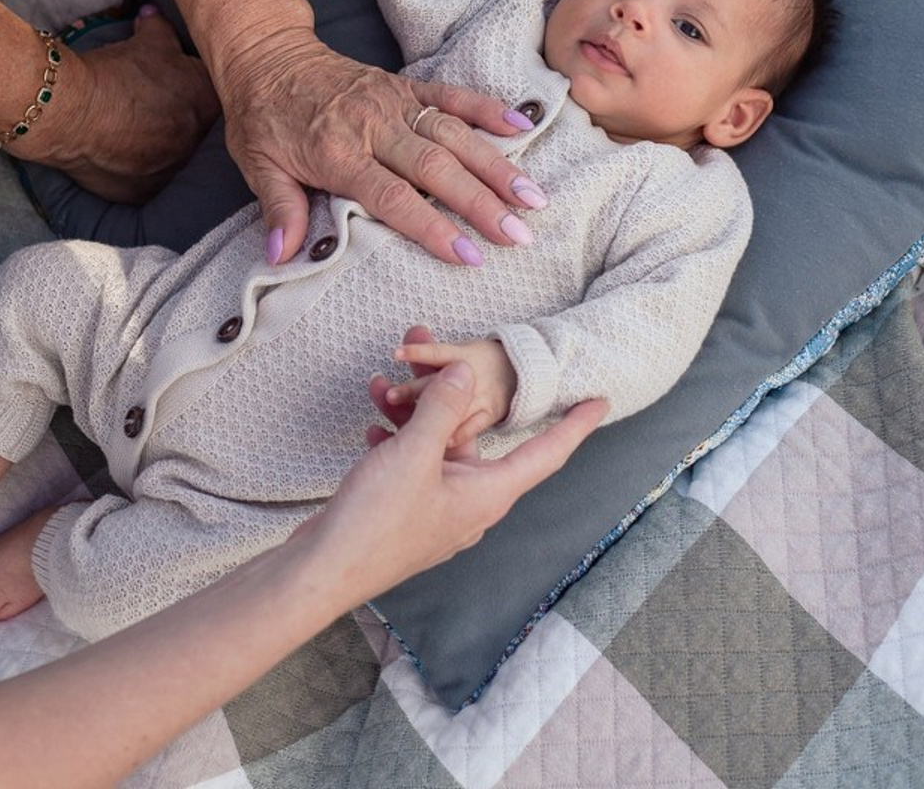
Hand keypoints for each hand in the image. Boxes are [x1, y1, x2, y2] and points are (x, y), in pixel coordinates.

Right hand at [22, 9, 219, 202]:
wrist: (70, 112)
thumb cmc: (112, 73)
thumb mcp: (145, 42)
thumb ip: (160, 29)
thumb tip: (154, 15)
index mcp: (206, 101)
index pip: (212, 92)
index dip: (192, 85)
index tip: (174, 82)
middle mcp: (198, 139)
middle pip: (196, 126)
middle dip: (178, 115)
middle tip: (152, 105)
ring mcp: (174, 169)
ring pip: (174, 154)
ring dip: (160, 143)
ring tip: (135, 129)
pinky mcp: (147, 191)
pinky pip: (150, 179)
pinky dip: (139, 167)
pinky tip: (122, 153)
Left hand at [216, 26, 547, 264]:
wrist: (265, 55)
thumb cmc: (263, 118)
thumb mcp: (258, 166)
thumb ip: (279, 210)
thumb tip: (281, 256)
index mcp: (338, 152)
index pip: (392, 196)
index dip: (431, 226)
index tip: (468, 254)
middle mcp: (373, 126)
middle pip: (435, 168)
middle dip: (481, 203)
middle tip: (519, 235)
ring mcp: (394, 102)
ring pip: (454, 134)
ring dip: (496, 166)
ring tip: (534, 197)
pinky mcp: (405, 85)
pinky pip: (452, 95)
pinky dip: (487, 110)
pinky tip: (521, 128)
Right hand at [303, 353, 606, 599]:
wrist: (323, 571)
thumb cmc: (377, 520)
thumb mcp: (414, 454)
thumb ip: (443, 408)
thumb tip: (466, 375)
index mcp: (487, 494)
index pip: (545, 453)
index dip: (574, 425)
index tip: (600, 401)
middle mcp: (470, 503)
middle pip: (474, 435)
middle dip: (450, 394)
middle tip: (432, 353)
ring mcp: (437, 508)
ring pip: (436, 445)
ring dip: (412, 413)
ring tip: (383, 384)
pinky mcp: (407, 511)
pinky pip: (412, 464)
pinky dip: (395, 439)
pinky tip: (371, 424)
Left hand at [385, 326, 516, 445]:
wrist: (523, 370)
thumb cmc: (480, 362)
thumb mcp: (459, 349)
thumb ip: (434, 350)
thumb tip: (413, 330)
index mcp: (462, 355)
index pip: (436, 353)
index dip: (417, 352)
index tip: (397, 354)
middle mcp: (472, 376)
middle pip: (439, 384)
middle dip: (412, 390)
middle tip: (390, 395)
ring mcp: (482, 397)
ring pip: (453, 408)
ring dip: (428, 415)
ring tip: (406, 426)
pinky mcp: (489, 415)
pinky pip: (471, 429)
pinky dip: (456, 434)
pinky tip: (438, 442)